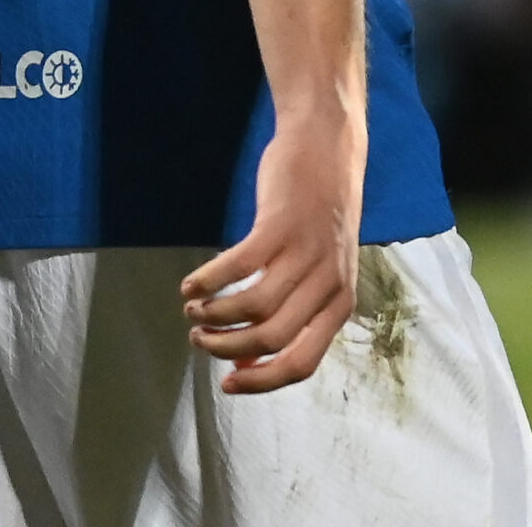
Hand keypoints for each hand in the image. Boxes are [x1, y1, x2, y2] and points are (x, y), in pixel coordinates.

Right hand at [180, 112, 363, 392]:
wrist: (327, 146)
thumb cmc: (317, 215)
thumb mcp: (319, 269)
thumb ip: (294, 312)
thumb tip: (247, 365)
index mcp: (341, 303)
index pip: (301, 363)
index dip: (260, 382)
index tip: (225, 385)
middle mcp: (329, 284)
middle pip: (271, 339)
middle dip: (227, 348)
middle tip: (199, 340)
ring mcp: (305, 253)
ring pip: (253, 308)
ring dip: (214, 317)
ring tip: (192, 311)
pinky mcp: (279, 225)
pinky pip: (238, 267)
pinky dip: (208, 281)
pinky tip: (190, 285)